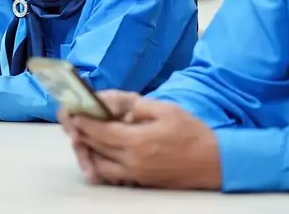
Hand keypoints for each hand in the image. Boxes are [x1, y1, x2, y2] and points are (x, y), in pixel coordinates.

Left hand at [63, 95, 221, 189]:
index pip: (101, 131)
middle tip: (74, 121)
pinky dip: (103, 164)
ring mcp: (136, 175)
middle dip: (83, 133)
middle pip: (97, 148)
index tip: (74, 112)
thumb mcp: (166, 110)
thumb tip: (116, 106)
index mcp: (138, 141)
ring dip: (90, 150)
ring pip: (101, 165)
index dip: (85, 121)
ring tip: (85, 136)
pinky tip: (102, 152)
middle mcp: (132, 161)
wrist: (214, 163)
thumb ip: (137, 106)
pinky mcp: (141, 182)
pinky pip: (113, 175)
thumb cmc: (192, 133)